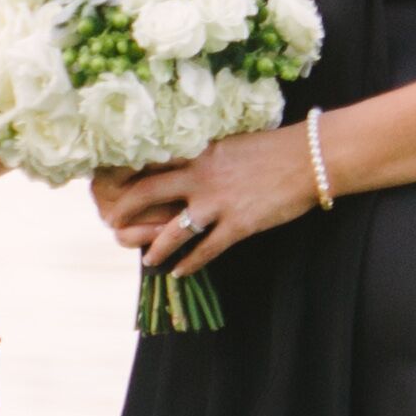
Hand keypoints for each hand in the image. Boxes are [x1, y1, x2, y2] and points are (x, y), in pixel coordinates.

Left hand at [94, 123, 320, 285]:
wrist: (309, 158)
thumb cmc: (271, 147)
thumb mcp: (229, 143)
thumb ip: (203, 154)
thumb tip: (183, 161)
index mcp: (197, 153)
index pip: (150, 163)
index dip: (124, 174)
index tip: (106, 183)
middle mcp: (200, 177)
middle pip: (147, 194)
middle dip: (124, 211)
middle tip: (111, 224)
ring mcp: (218, 202)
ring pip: (173, 230)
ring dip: (155, 248)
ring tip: (146, 259)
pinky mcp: (239, 224)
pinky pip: (206, 249)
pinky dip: (190, 263)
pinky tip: (179, 272)